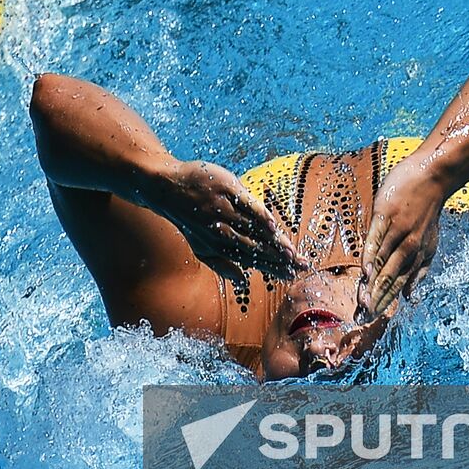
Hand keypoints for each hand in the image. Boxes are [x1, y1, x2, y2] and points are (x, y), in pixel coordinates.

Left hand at [142, 159, 307, 285]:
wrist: (167, 187)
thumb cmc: (189, 218)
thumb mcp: (200, 246)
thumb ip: (221, 265)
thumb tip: (242, 281)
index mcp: (218, 246)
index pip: (251, 259)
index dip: (272, 268)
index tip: (291, 275)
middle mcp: (221, 231)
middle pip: (255, 247)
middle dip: (279, 259)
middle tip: (301, 266)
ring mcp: (224, 210)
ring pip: (252, 229)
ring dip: (273, 242)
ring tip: (292, 253)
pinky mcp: (226, 189)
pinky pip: (245, 205)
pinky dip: (258, 216)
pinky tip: (272, 227)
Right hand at [361, 154, 447, 318]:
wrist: (434, 176)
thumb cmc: (427, 209)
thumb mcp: (429, 242)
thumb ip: (420, 269)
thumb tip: (410, 297)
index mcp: (416, 255)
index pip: (397, 284)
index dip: (383, 302)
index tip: (369, 318)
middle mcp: (408, 247)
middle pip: (388, 279)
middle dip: (375, 300)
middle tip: (361, 318)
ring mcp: (397, 231)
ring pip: (382, 263)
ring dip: (372, 284)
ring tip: (362, 303)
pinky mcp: (385, 216)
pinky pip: (376, 240)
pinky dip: (370, 256)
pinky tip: (365, 272)